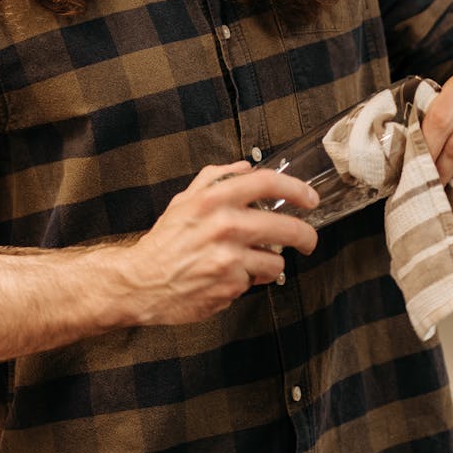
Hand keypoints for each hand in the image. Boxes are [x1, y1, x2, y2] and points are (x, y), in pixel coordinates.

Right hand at [120, 161, 318, 324]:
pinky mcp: (231, 285)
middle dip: (306, 236)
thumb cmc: (166, 240)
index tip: (310, 198)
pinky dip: (250, 280)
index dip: (297, 188)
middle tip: (308, 241)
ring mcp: (230, 258)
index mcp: (215, 199)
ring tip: (253, 262)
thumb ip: (215, 178)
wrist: (142, 281)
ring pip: (277, 260)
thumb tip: (245, 167)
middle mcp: (225, 225)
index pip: (267, 183)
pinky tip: (232, 276)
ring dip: (271, 263)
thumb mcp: (185, 200)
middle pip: (286, 227)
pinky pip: (258, 281)